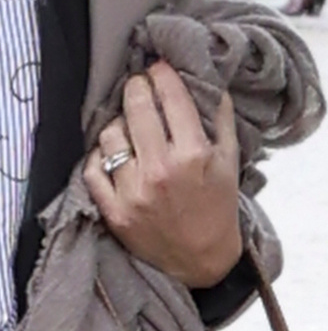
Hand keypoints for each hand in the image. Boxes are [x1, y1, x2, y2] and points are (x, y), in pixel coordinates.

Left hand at [84, 62, 242, 286]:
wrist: (202, 262)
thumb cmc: (217, 210)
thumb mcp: (230, 165)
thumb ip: (221, 122)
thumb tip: (211, 84)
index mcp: (194, 156)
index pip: (171, 98)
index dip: (162, 75)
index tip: (158, 68)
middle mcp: (161, 170)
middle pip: (136, 107)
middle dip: (136, 88)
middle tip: (139, 85)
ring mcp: (134, 191)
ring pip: (110, 134)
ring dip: (118, 123)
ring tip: (128, 126)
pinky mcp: (114, 211)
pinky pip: (93, 168)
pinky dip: (100, 156)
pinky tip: (113, 153)